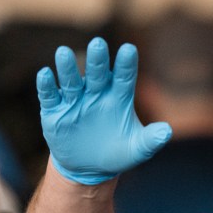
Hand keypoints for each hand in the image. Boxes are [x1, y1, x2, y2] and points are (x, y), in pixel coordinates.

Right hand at [36, 37, 171, 184]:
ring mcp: (74, 100)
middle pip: (97, 73)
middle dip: (97, 60)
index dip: (126, 64)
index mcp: (118, 97)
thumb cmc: (116, 153)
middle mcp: (96, 93)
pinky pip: (50, 96)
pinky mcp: (54, 111)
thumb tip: (167, 131)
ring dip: (67, 68)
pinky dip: (46, 86)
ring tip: (63, 52)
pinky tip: (45, 74)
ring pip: (71, 80)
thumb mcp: (136, 150)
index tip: (129, 49)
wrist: (88, 168)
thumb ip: (150, 140)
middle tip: (98, 44)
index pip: (124, 77)